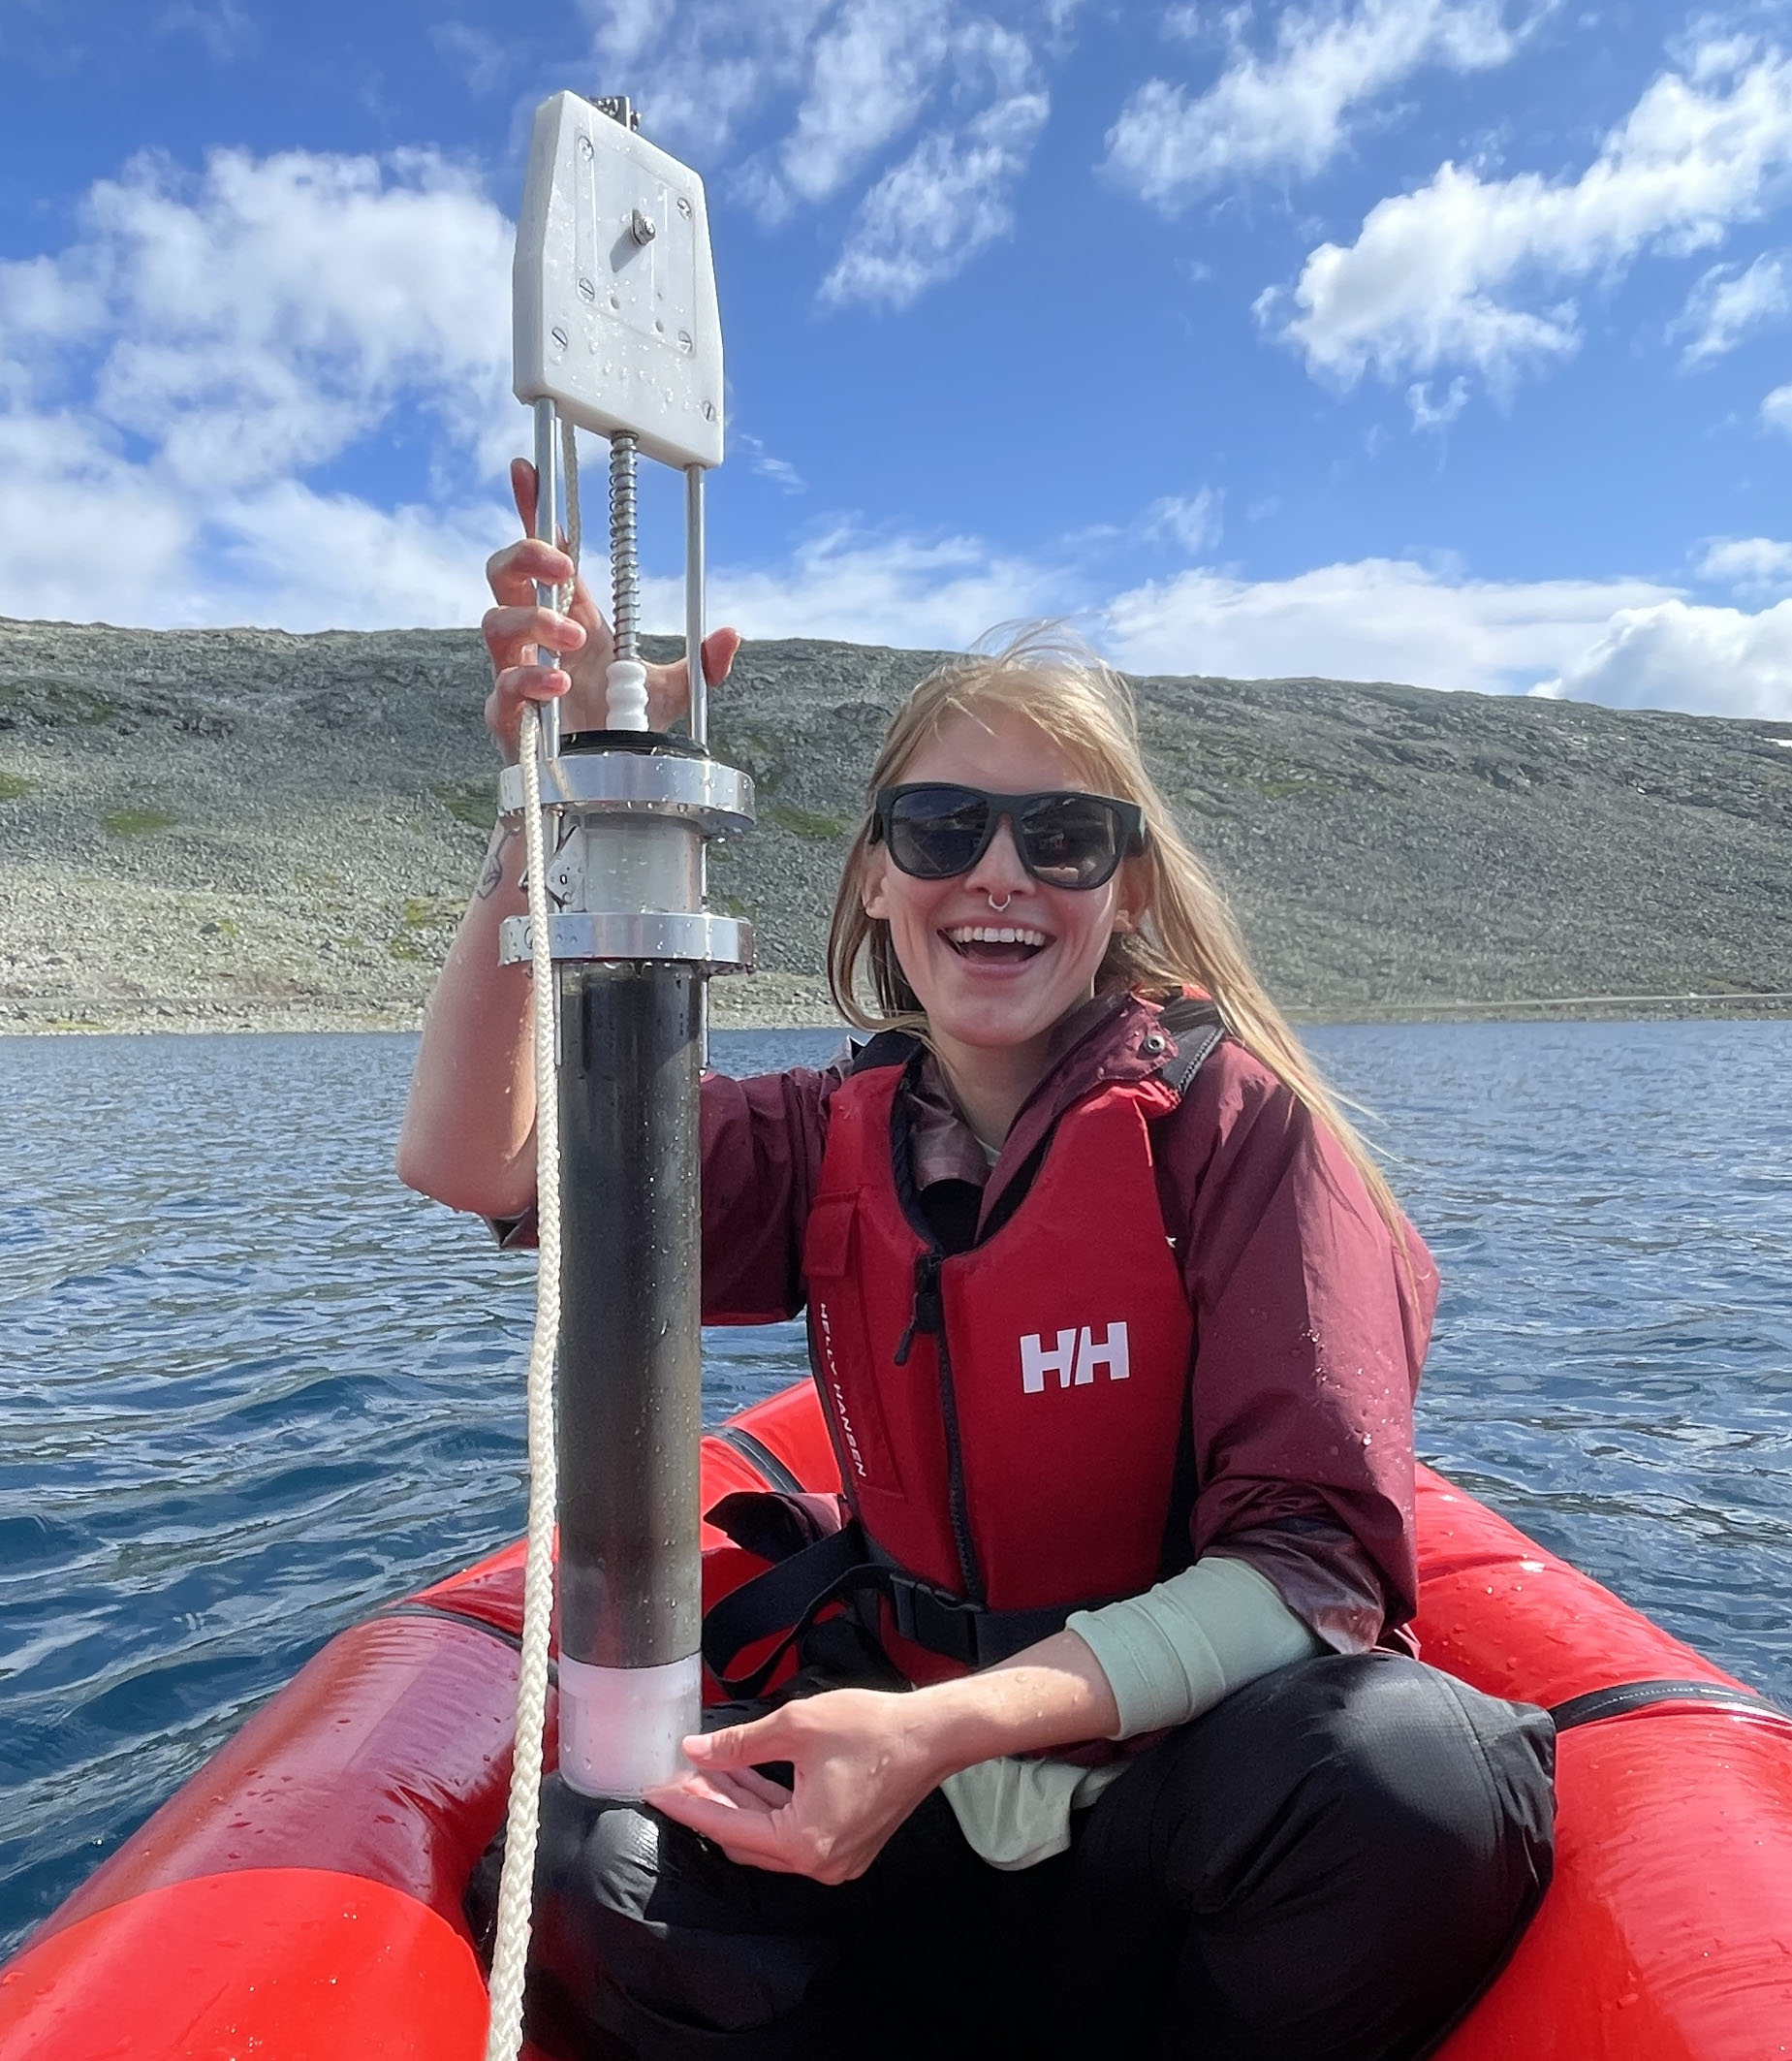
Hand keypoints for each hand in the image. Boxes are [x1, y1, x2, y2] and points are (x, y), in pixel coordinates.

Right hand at [481, 457, 740, 761]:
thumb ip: (700, 664)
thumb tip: (730, 636)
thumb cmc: (628, 729)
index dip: (532, 510)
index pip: (546, 553)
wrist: (607, 787)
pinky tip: (561, 688)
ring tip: (576, 642)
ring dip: (534, 622)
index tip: (528, 470)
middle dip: (525, 556)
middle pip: (503, 573)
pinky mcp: (507, 716)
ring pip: (494, 623)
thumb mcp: (672, 691)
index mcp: (574, 617)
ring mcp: (516, 673)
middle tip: (561, 567)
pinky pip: (502, 688)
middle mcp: (538, 639)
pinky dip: (528, 681)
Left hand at [646, 1689, 943, 1884]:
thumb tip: (698, 1752)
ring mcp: (835, 1857)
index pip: (727, 1826)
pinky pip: (792, 1830)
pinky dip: (768, 1805)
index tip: (655, 1790)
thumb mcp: (796, 1727)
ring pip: (769, 1834)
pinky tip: (746, 1775)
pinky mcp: (846, 1843)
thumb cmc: (874, 1729)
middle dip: (710, 1804)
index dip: (686, 1804)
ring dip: (738, 1802)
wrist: (932, 1735)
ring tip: (707, 1768)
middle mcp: (819, 1862)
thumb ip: (739, 1745)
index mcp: (803, 1842)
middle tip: (679, 1775)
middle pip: (745, 1838)